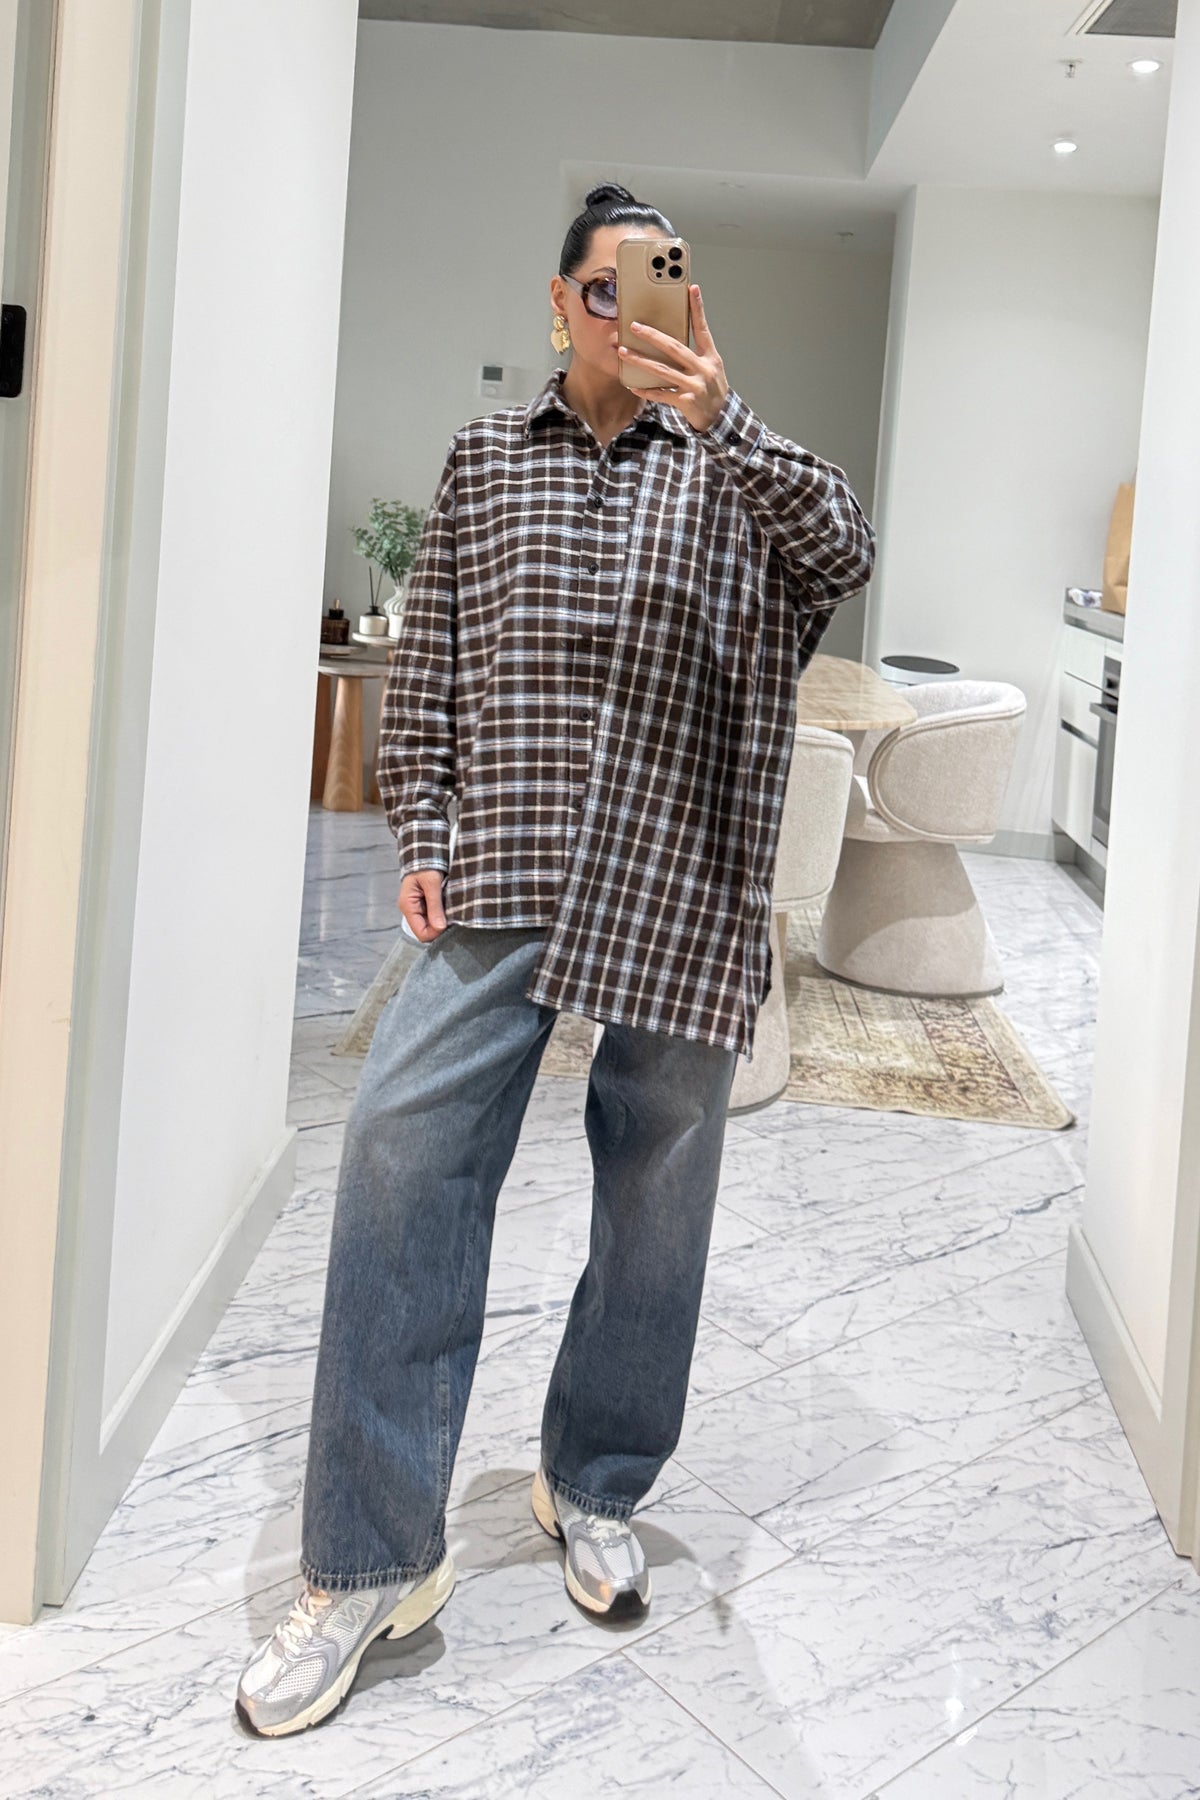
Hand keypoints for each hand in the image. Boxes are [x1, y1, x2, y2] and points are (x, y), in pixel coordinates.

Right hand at [399, 869, 448, 939]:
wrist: (426, 851)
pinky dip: (442, 914)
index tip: (448, 923)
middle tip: (451, 914)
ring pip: (431, 925)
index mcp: (408, 906)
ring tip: (449, 907)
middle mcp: (411, 910)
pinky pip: (434, 916)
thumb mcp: (432, 883)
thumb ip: (435, 906)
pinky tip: (448, 905)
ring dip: (442, 920)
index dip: (436, 932)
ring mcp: (418, 907)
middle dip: (440, 926)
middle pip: (427, 931)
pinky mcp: (425, 904)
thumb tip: (440, 927)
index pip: (421, 933)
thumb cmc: (426, 863)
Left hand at [618, 284, 728, 432]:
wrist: (719, 418)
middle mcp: (703, 369)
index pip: (702, 328)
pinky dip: (646, 390)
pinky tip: (632, 384)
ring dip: (640, 360)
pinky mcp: (686, 402)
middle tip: (635, 326)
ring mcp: (694, 386)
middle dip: (653, 336)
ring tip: (623, 351)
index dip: (697, 308)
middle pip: (674, 348)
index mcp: (710, 357)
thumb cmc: (712, 389)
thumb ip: (696, 352)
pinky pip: (661, 394)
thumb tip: (671, 336)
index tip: (691, 289)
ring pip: (662, 370)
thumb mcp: (711, 366)